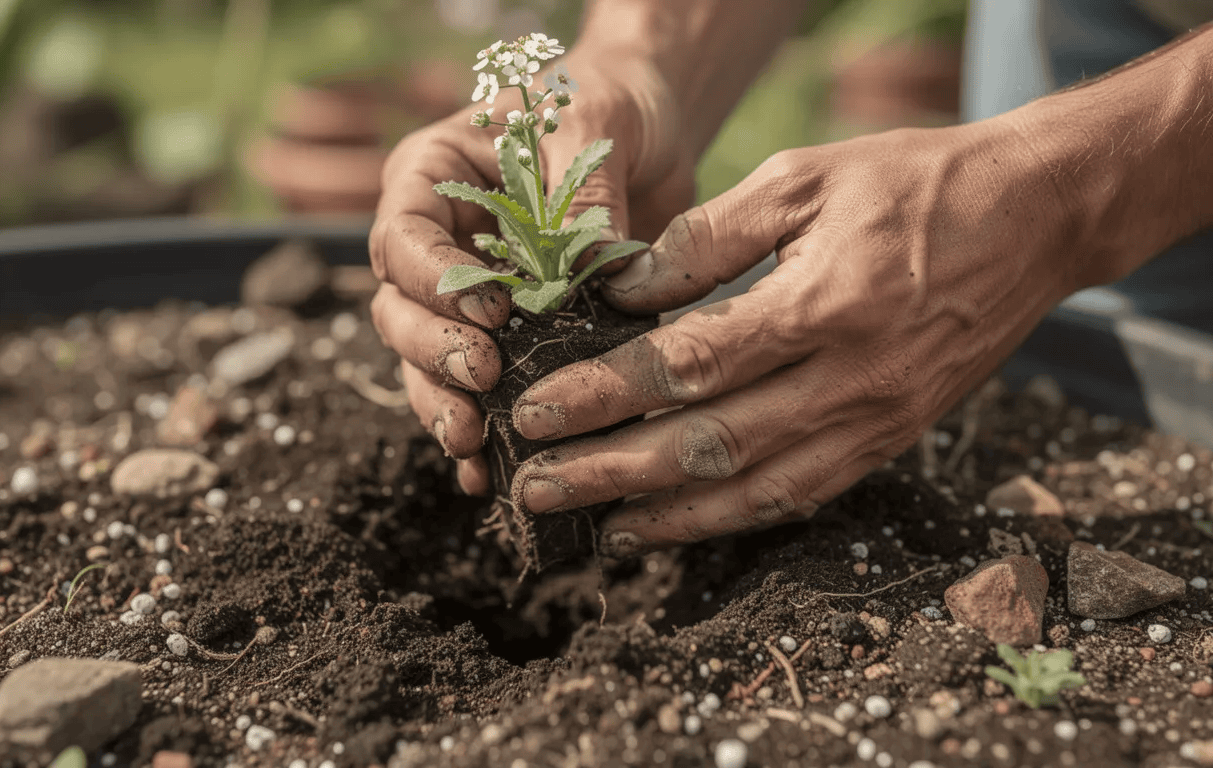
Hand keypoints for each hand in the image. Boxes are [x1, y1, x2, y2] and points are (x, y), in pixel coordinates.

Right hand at [368, 54, 694, 491]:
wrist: (642, 130)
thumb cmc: (604, 106)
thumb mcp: (594, 127)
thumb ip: (579, 195)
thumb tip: (581, 271)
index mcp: (431, 177)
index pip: (403, 237)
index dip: (436, 283)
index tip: (490, 314)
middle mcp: (433, 241)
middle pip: (401, 310)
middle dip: (435, 353)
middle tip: (484, 380)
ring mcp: (460, 294)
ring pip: (425, 361)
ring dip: (444, 404)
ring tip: (474, 443)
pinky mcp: (503, 334)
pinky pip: (473, 386)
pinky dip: (478, 427)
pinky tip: (486, 469)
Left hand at [508, 118, 1086, 554]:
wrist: (1036, 218)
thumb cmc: (913, 184)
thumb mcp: (804, 178)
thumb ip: (709, 236)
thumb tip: (624, 291)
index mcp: (820, 305)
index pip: (686, 367)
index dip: (602, 396)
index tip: (535, 413)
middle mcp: (849, 380)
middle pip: (707, 444)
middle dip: (611, 472)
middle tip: (535, 488)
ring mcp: (876, 420)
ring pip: (754, 490)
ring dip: (666, 516)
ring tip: (595, 529)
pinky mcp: (892, 439)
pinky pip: (803, 496)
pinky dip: (734, 519)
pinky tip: (681, 525)